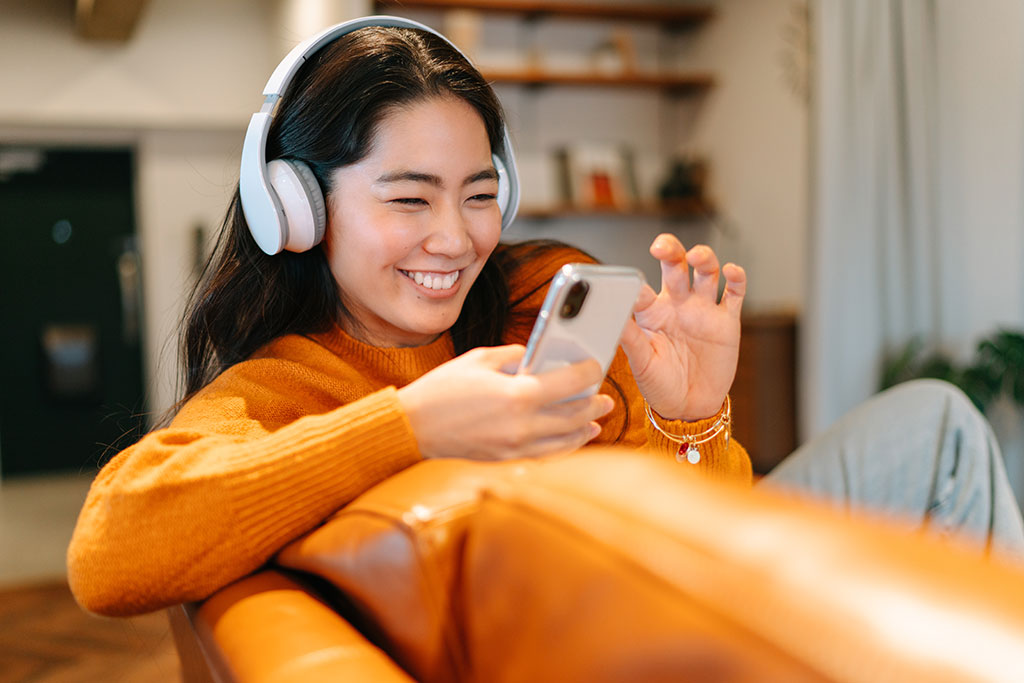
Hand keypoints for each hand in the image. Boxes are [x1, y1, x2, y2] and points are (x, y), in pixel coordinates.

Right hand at [398, 345, 613, 459]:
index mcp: (517, 394)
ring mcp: (516, 446)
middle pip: (574, 415)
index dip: (588, 373)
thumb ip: (514, 355)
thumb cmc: (443, 389)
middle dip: (594, 404)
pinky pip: (547, 454)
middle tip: (605, 396)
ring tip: (595, 419)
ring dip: (585, 427)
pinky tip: (573, 439)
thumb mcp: (479, 359)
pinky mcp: (508, 458)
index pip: (569, 383)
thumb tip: (536, 357)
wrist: (415, 426)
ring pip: (565, 439)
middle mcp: (523, 424)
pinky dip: (565, 446)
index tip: (596, 365)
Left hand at [619, 234, 745, 420]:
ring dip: (703, 258)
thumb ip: (629, 335)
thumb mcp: (641, 361)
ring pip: (705, 272)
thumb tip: (610, 314)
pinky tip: (731, 271)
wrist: (690, 406)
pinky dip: (736, 278)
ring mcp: (703, 310)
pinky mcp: (727, 321)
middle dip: (671, 251)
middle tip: (662, 247)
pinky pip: (734, 293)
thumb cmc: (659, 384)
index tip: (633, 289)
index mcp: (651, 312)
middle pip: (676, 266)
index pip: (643, 288)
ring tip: (697, 256)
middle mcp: (677, 304)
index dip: (638, 285)